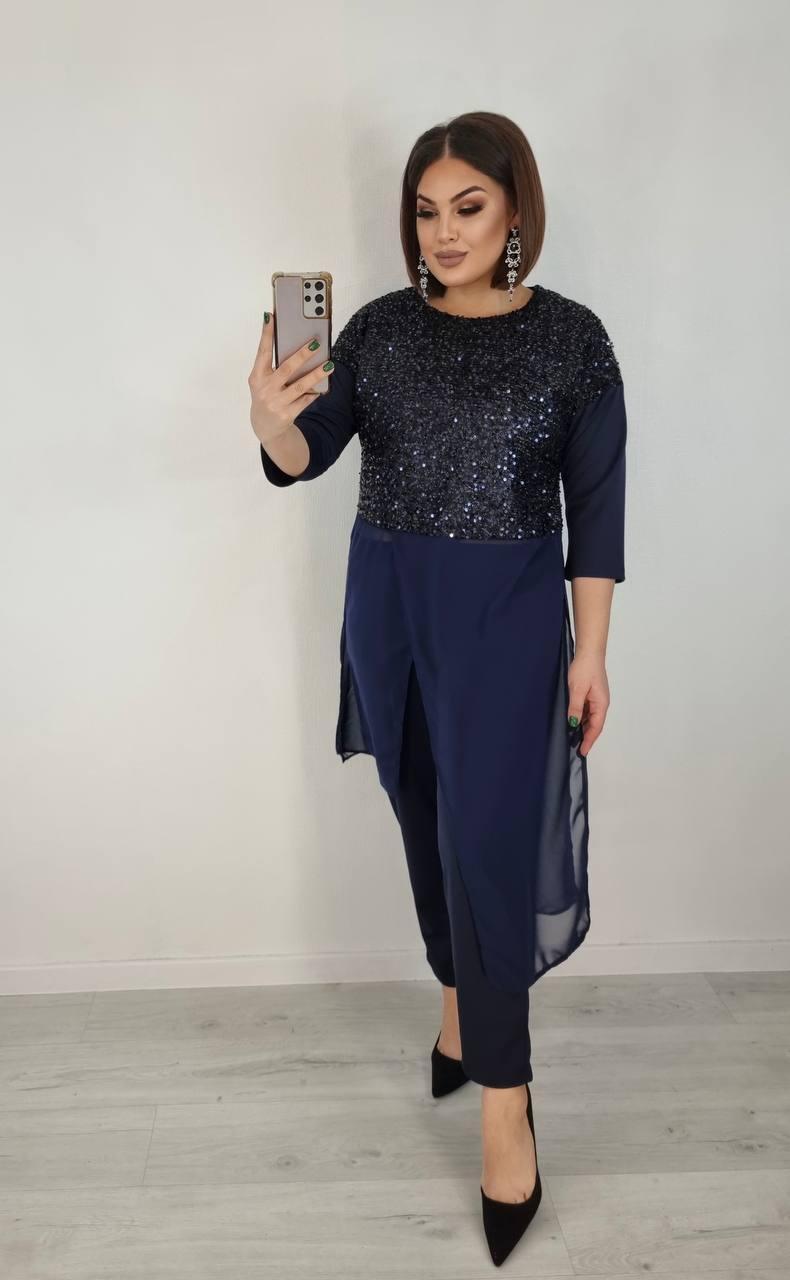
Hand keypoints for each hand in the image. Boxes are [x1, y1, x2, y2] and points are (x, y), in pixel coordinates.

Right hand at [248, 310, 333, 446]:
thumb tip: (297, 345)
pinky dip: (314, 393)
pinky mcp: (286, 415)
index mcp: (257, 376)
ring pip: (301, 386)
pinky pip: (305, 400)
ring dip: (316, 374)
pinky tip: (322, 387)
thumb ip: (274, 366)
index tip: (270, 316)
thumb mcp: (264, 381)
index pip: (262, 352)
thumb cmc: (267, 396)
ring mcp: (275, 403)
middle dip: (302, 354)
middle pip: (287, 368)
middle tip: (316, 342)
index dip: (266, 334)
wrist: (266, 428)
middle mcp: (264, 389)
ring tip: (329, 364)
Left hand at [567, 651, 609, 756]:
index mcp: (601, 704)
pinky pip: (586, 710)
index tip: (583, 751)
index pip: (596, 727)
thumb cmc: (585, 668)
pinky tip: (572, 720)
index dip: (589, 740)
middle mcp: (601, 703)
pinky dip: (580, 717)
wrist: (589, 652)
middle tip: (576, 748)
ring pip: (590, 718)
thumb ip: (575, 708)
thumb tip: (573, 723)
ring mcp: (596, 698)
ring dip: (582, 727)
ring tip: (572, 738)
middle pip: (594, 724)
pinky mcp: (591, 694)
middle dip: (586, 737)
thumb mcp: (577, 690)